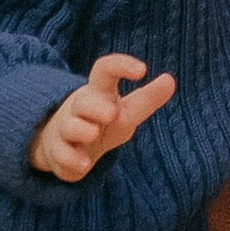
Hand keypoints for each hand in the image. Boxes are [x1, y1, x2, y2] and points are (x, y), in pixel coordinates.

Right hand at [30, 54, 176, 182]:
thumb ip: (147, 99)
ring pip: (69, 126)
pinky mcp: (59, 152)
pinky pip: (61, 154)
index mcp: (99, 92)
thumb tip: (170, 80)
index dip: (121, 65)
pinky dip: (71, 159)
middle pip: (84, 100)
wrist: (67, 146)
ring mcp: (66, 129)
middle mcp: (80, 108)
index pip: (105, 70)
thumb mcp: (126, 112)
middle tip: (112, 113)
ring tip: (93, 134)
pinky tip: (84, 164)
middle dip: (95, 106)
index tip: (142, 70)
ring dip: (80, 130)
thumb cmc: (102, 123)